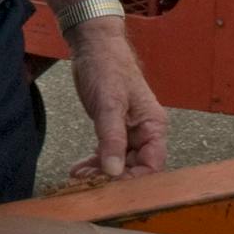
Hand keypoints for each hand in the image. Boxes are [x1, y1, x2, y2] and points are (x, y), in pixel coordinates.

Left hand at [65, 26, 168, 179]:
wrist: (93, 45)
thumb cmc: (107, 67)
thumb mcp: (108, 104)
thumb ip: (112, 138)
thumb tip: (114, 171)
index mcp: (153, 126)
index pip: (153, 165)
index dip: (135, 180)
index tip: (113, 188)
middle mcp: (145, 131)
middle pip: (136, 167)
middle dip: (114, 179)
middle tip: (90, 186)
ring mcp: (129, 131)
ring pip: (119, 162)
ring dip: (101, 172)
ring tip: (80, 179)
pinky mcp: (113, 128)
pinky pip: (108, 151)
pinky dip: (95, 162)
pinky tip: (80, 170)